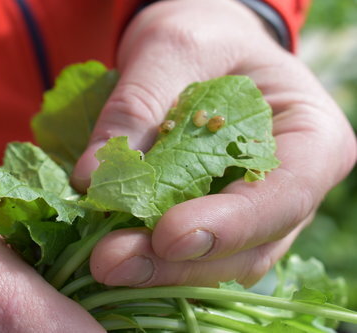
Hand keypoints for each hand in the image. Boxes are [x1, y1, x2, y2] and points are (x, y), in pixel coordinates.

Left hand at [72, 0, 356, 286]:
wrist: (200, 49)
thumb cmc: (203, 35)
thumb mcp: (171, 46)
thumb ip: (137, 105)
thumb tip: (91, 177)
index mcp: (312, 137)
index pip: (286, 194)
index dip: (231, 223)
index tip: (168, 235)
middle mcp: (292, 187)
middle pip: (250, 245)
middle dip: (181, 262)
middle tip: (112, 261)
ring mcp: (256, 213)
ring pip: (219, 263)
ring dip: (162, 271)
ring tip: (105, 263)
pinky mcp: (217, 222)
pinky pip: (193, 256)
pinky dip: (155, 262)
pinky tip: (116, 257)